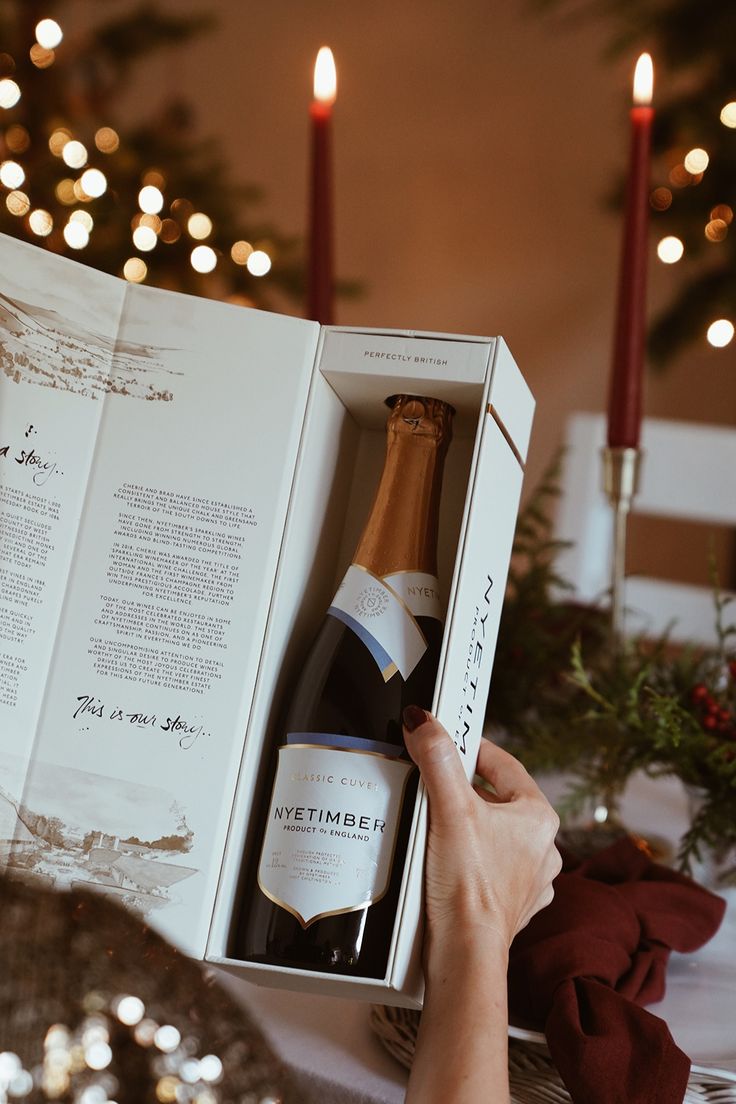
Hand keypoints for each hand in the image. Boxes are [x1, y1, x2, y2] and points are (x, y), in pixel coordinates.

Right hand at [403, 706, 560, 967]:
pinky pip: (488, 868)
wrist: (466, 955)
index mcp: (539, 818)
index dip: (471, 748)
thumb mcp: (449, 809)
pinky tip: (445, 861)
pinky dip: (468, 860)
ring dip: (467, 826)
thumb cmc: (469, 886)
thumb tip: (422, 720)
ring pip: (494, 835)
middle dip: (464, 790)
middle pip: (497, 799)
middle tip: (432, 780)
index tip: (445, 741)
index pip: (503, 764)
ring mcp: (529, 880)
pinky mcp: (510, 906)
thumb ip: (437, 759)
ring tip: (433, 822)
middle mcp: (543, 848)